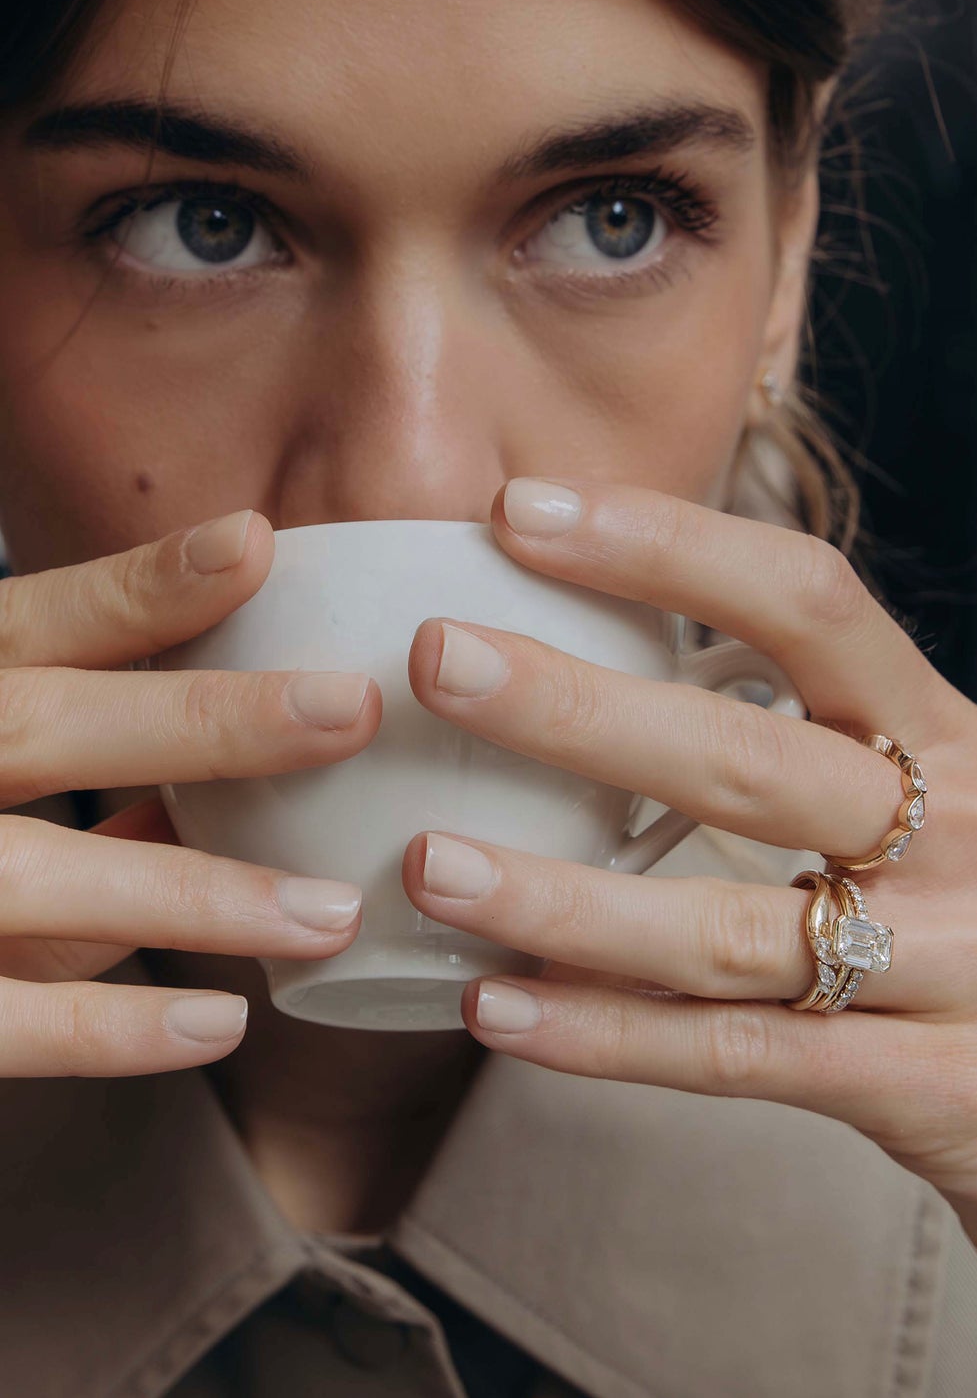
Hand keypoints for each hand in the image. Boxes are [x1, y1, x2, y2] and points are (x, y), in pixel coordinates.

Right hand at [0, 512, 378, 1077]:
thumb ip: (46, 760)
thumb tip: (186, 788)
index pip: (24, 627)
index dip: (138, 588)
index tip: (255, 544)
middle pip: (42, 726)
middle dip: (201, 720)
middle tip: (347, 709)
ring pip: (36, 876)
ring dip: (193, 893)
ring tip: (330, 913)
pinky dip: (108, 1028)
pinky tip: (220, 1020)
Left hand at [402, 476, 976, 1388]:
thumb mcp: (943, 824)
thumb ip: (814, 757)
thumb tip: (616, 686)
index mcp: (951, 744)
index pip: (810, 602)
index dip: (669, 545)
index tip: (525, 511)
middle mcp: (966, 834)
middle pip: (750, 757)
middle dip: (583, 706)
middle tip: (438, 661)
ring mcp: (962, 965)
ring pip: (729, 927)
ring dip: (564, 899)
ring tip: (428, 867)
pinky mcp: (943, 1090)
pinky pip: (746, 1059)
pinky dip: (613, 1038)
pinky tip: (502, 1014)